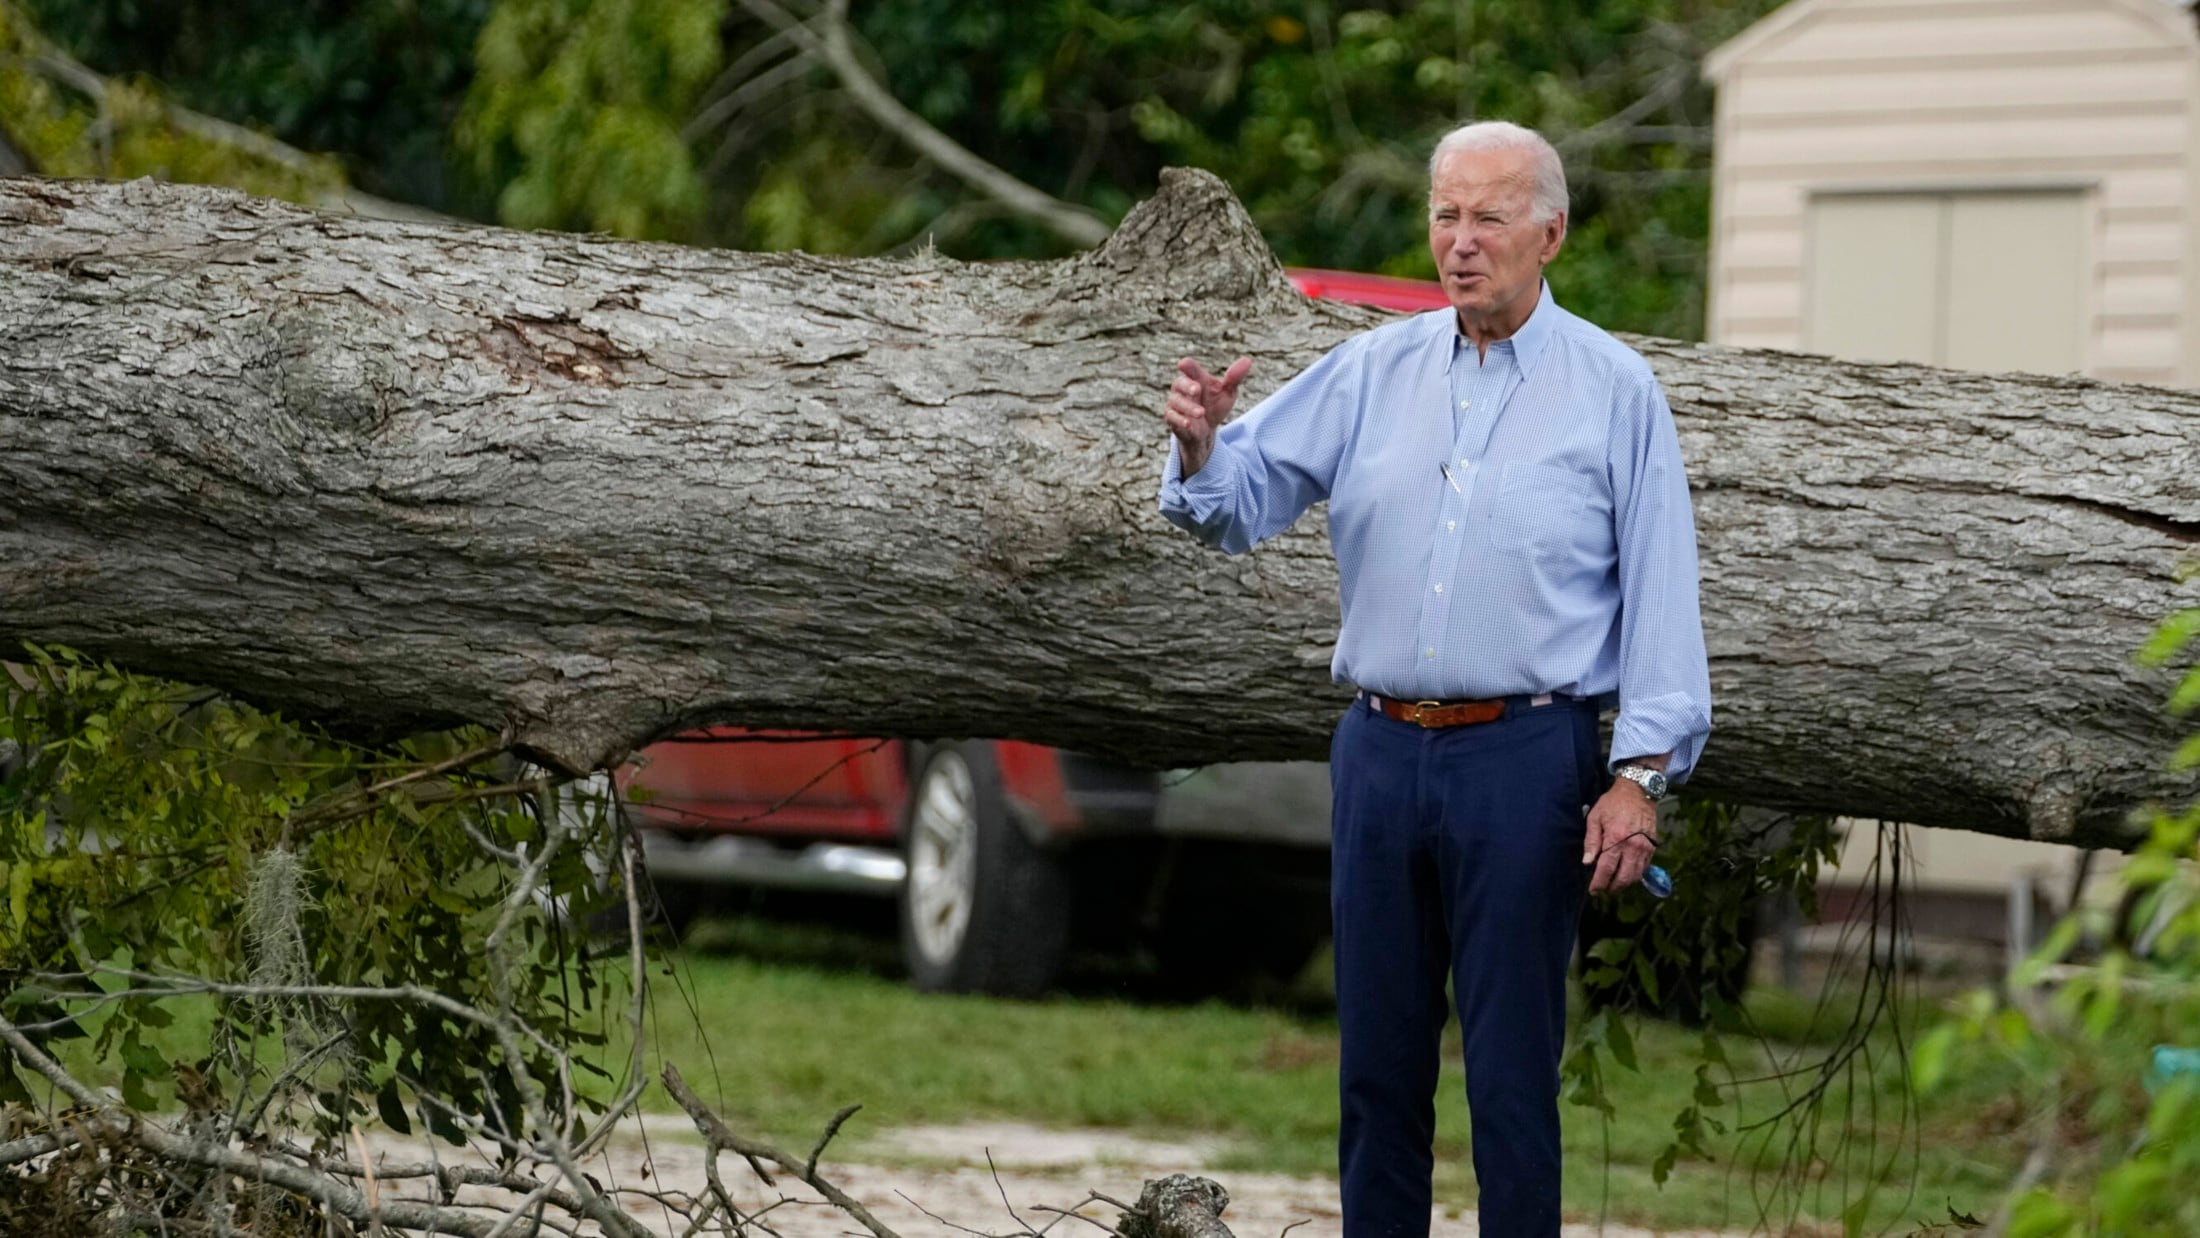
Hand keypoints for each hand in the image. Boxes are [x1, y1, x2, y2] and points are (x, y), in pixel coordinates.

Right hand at [1164, 356, 1250, 475]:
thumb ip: (1234, 378)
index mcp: (1195, 378)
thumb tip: (1248, 361)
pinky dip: (1180, 420)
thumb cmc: (1214, 406)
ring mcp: (1175, 403)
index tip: (1184, 364)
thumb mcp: (1228, 393)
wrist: (1205, 431)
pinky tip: (1189, 423)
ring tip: (1201, 413)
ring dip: (1189, 407)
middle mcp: (1182, 388)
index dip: (1187, 366)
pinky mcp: (1171, 418)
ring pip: (1177, 402)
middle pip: (1180, 383)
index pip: (1190, 369)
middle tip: (1197, 389)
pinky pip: (1172, 417)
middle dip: (1188, 386)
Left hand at [1584, 778, 1657, 894]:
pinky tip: (1625, 874)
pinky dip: (1634, 875)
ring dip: (1624, 884)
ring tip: (1613, 885)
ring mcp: (1644, 848)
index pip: (1606, 869)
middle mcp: (1632, 846)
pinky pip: (1644, 868)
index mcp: (1615, 838)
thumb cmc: (1613, 803)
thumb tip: (1587, 862)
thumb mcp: (1595, 817)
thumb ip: (1591, 841)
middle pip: (1623, 878)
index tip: (1593, 890)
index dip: (1599, 883)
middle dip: (1612, 888)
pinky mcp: (1652, 848)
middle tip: (1602, 890)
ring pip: (1635, 876)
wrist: (1638, 792)